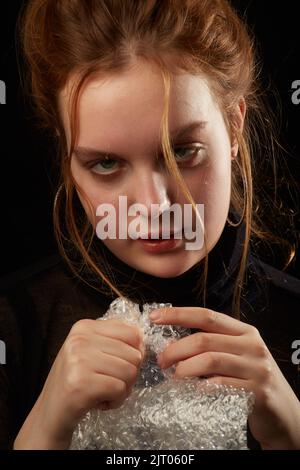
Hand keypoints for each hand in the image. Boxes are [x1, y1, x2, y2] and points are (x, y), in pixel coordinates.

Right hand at [14, 318, 143, 448]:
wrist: (49, 413)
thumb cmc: (75, 381)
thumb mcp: (91, 351)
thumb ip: (114, 341)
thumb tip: (143, 343)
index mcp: (84, 327)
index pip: (132, 333)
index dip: (135, 353)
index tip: (119, 365)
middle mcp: (80, 339)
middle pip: (134, 354)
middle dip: (128, 375)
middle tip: (109, 383)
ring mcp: (79, 360)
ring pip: (130, 372)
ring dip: (122, 390)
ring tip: (103, 392)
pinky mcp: (81, 384)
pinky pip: (120, 389)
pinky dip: (116, 401)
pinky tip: (100, 403)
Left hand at [149, 306, 299, 449]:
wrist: (283, 413)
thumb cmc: (252, 381)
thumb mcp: (237, 355)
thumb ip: (212, 345)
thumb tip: (172, 342)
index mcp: (244, 331)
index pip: (206, 315)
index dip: (178, 314)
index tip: (154, 318)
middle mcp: (252, 345)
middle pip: (204, 339)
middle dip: (176, 349)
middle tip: (161, 361)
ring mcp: (256, 368)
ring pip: (210, 360)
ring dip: (185, 369)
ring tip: (174, 377)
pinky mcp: (258, 391)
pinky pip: (222, 385)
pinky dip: (202, 386)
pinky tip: (194, 390)